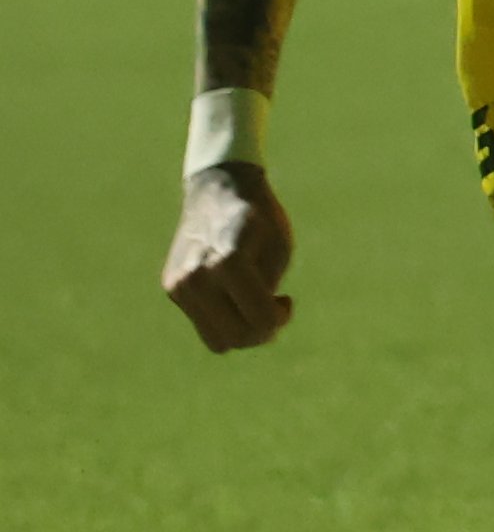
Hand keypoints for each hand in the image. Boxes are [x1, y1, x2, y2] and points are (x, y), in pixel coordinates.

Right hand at [164, 166, 295, 350]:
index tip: (286, 299)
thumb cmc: (259, 220)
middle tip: (275, 306)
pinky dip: (224, 320)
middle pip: (236, 338)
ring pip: (218, 340)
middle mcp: (196, 276)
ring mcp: (178, 284)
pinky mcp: (171, 288)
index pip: (260, 320)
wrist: (217, 191)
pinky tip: (234, 296)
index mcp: (228, 262)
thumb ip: (266, 292)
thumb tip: (257, 330)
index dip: (280, 318)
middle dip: (262, 331)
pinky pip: (205, 325)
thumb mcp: (279, 250)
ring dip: (242, 330)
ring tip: (255, 304)